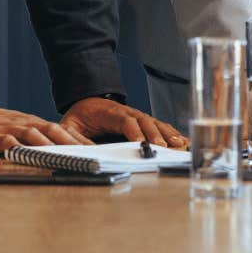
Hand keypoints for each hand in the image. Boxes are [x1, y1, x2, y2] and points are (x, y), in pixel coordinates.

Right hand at [0, 107, 92, 155]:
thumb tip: (59, 153)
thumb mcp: (18, 132)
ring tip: (66, 156)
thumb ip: (35, 140)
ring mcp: (10, 129)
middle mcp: (25, 124)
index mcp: (33, 124)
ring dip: (51, 145)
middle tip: (89, 154)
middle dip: (72, 142)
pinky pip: (8, 143)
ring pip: (34, 135)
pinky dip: (19, 149)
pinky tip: (27, 156)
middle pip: (53, 130)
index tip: (96, 150)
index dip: (79, 139)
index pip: (61, 130)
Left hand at [59, 97, 187, 148]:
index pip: (125, 120)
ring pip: (155, 123)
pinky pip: (159, 126)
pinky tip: (181, 141)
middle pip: (145, 122)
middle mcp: (127, 112)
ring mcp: (137, 116)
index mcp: (110, 113)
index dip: (135, 132)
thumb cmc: (80, 116)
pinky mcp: (143, 122)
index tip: (141, 143)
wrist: (87, 101)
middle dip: (156, 135)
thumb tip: (84, 151)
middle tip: (164, 149)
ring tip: (178, 145)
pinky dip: (171, 133)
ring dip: (167, 134)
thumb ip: (74, 137)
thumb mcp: (70, 125)